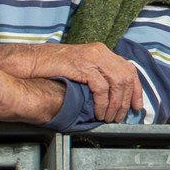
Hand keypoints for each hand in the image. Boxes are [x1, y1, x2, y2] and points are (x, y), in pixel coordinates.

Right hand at [0, 43, 142, 121]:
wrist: (31, 61)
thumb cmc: (54, 67)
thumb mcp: (81, 68)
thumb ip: (98, 75)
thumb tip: (114, 95)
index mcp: (102, 51)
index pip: (129, 69)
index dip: (136, 90)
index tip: (137, 107)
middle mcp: (100, 52)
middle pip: (126, 78)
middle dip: (126, 101)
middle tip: (120, 117)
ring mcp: (92, 57)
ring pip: (116, 83)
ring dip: (115, 105)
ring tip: (108, 118)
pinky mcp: (82, 65)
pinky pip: (101, 87)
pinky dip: (103, 103)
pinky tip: (98, 112)